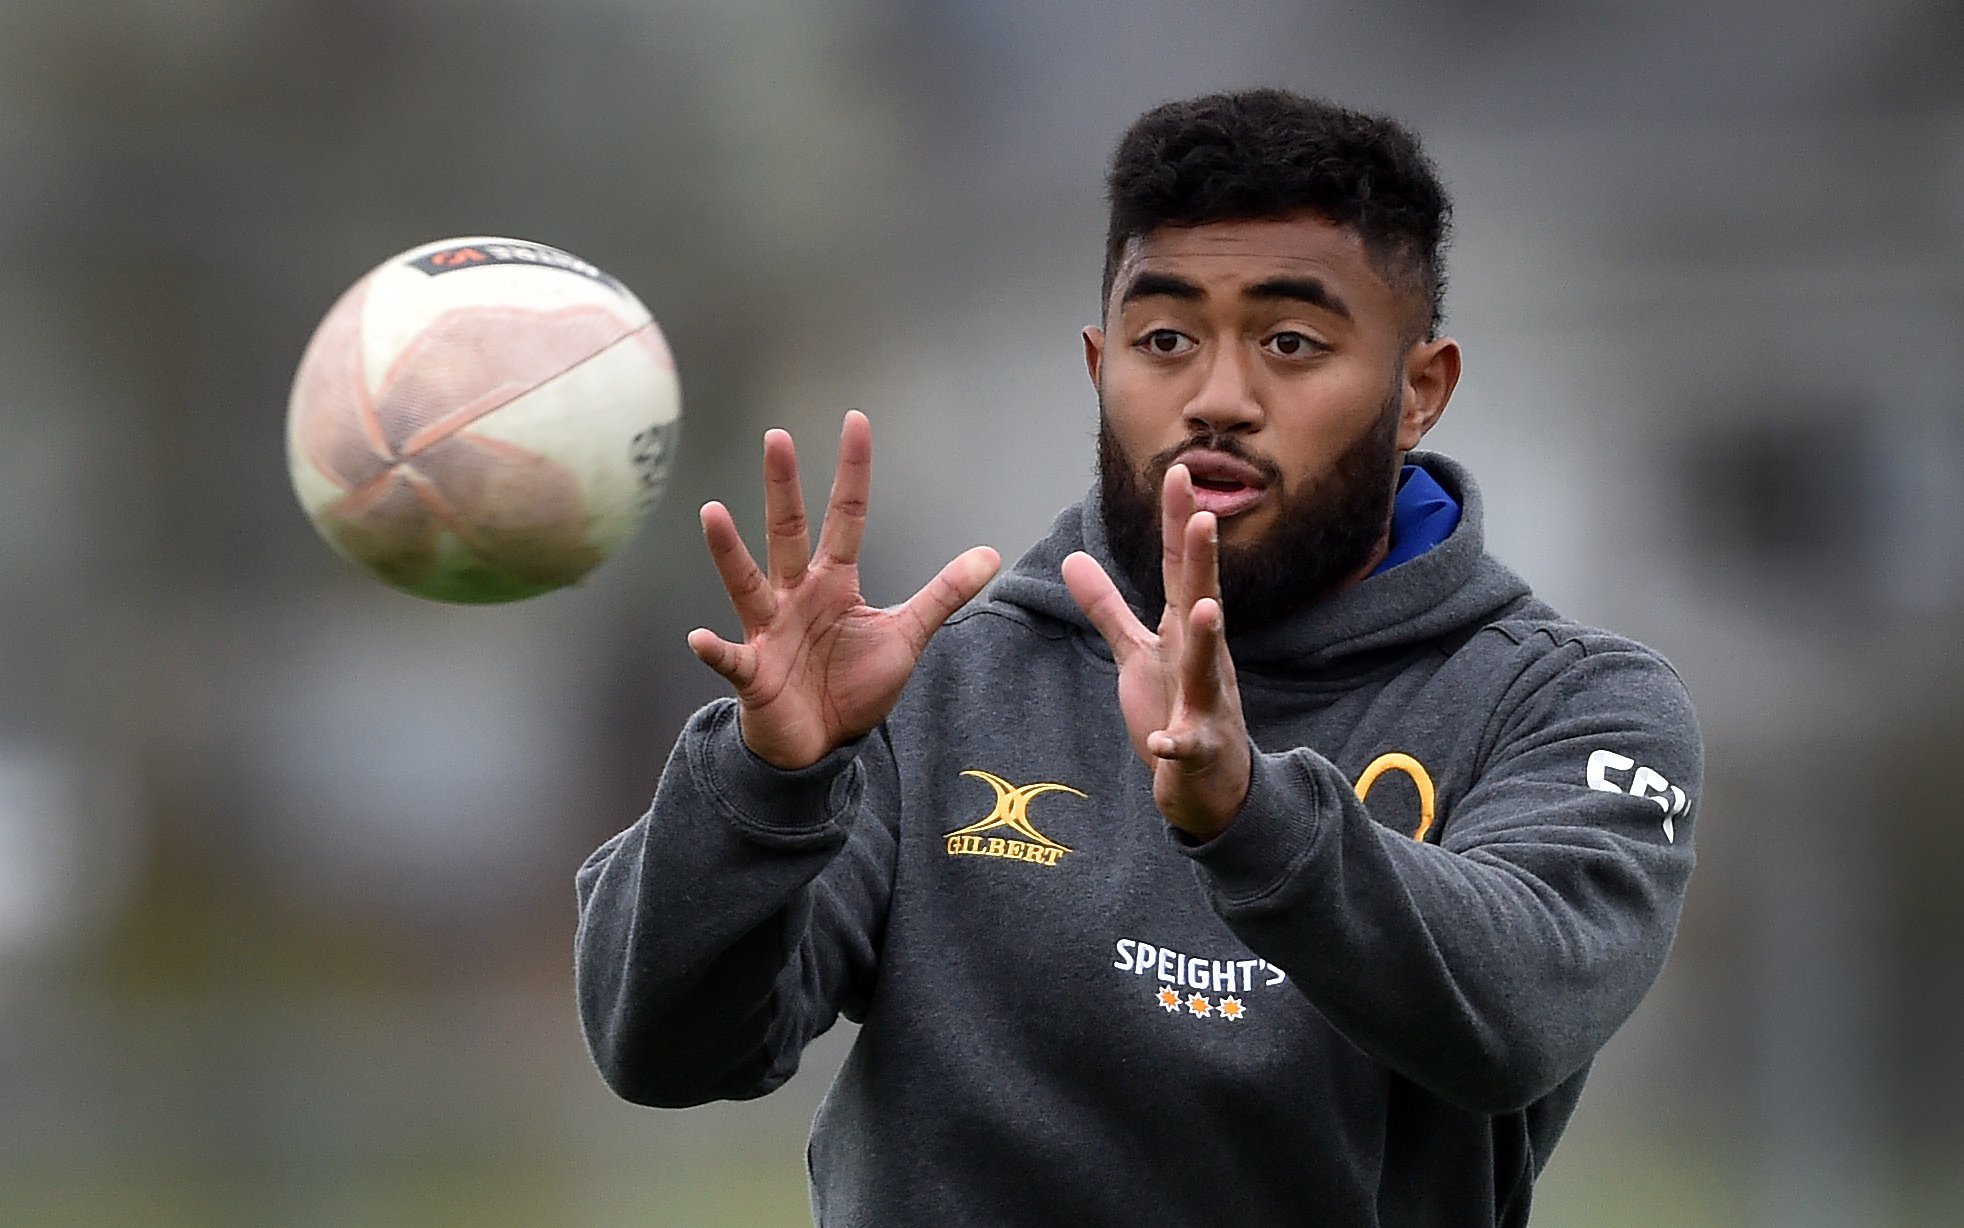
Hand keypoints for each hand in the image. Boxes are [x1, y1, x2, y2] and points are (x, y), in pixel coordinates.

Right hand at [688, 411, 999, 769]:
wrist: (820, 744)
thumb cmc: (852, 685)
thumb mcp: (906, 635)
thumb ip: (943, 593)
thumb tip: (990, 553)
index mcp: (833, 582)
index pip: (846, 515)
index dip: (852, 471)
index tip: (855, 422)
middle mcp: (795, 596)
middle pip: (789, 533)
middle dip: (783, 488)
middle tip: (776, 438)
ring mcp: (769, 631)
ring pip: (747, 583)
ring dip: (728, 552)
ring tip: (712, 514)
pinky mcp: (753, 673)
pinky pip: (732, 659)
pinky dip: (716, 651)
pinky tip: (700, 639)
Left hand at [1062, 464, 1250, 838]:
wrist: (1213, 784)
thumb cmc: (1177, 708)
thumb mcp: (1138, 653)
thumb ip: (1106, 607)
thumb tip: (1073, 558)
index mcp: (1183, 632)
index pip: (1179, 568)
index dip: (1178, 522)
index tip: (1179, 472)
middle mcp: (1201, 658)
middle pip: (1200, 600)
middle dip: (1201, 560)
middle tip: (1204, 516)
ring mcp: (1205, 703)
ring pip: (1207, 667)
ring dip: (1208, 638)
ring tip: (1205, 609)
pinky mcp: (1197, 748)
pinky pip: (1186, 745)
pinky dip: (1176, 742)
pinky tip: (1165, 741)